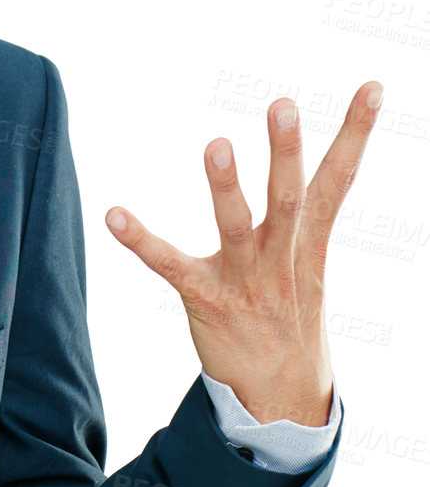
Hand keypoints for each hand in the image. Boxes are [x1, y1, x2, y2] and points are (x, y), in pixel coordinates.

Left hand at [103, 81, 382, 426]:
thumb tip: (315, 170)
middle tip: (281, 104)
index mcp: (309, 244)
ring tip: (217, 145)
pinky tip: (114, 213)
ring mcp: (245, 282)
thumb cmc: (286, 319)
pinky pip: (170, 266)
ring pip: (238, 228)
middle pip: (289, 198)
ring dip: (227, 187)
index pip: (338, 180)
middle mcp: (282, 258)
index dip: (356, 134)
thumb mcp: (306, 266)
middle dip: (286, 151)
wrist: (281, 398)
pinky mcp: (206, 301)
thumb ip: (301, 218)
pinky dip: (141, 240)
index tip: (372, 88)